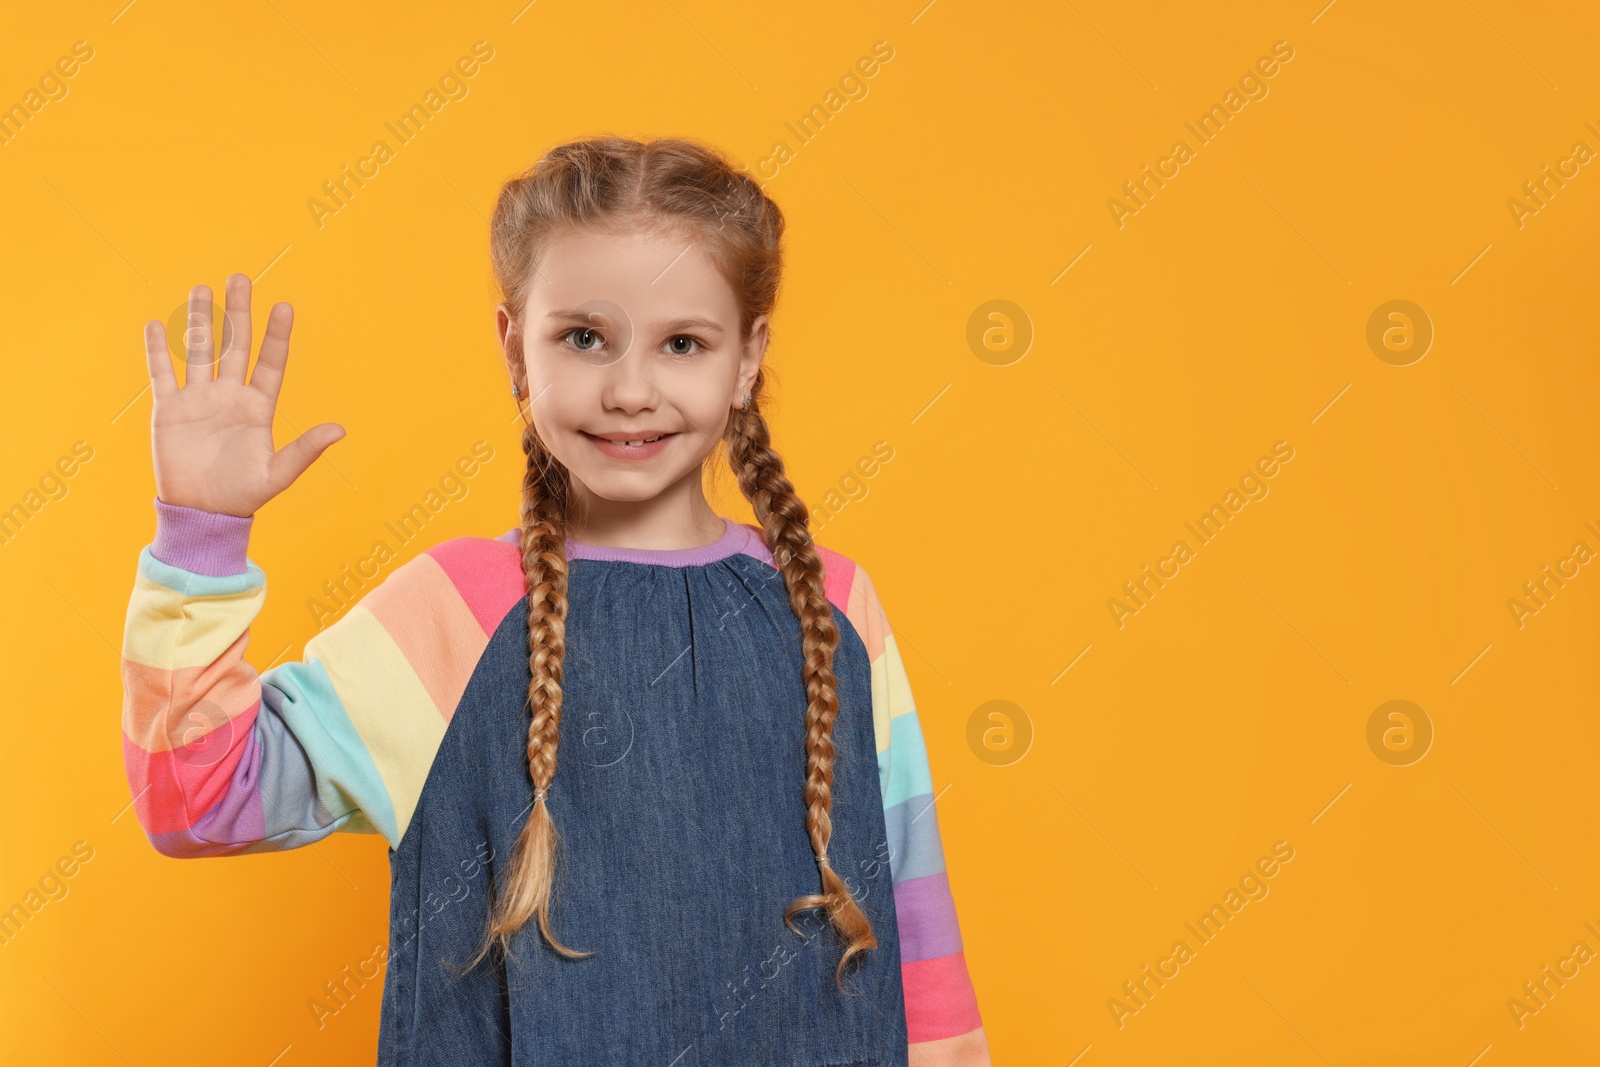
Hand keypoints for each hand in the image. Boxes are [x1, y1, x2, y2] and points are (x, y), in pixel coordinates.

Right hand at [144, 274, 344, 516]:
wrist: (202, 513)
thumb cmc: (243, 496)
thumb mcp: (278, 474)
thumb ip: (305, 450)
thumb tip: (339, 430)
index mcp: (258, 408)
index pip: (270, 363)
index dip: (277, 336)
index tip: (285, 306)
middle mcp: (229, 397)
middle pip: (235, 346)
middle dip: (237, 313)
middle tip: (241, 278)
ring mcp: (199, 400)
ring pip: (199, 351)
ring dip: (199, 320)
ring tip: (201, 289)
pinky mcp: (168, 410)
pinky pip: (162, 374)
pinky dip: (158, 350)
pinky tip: (156, 325)